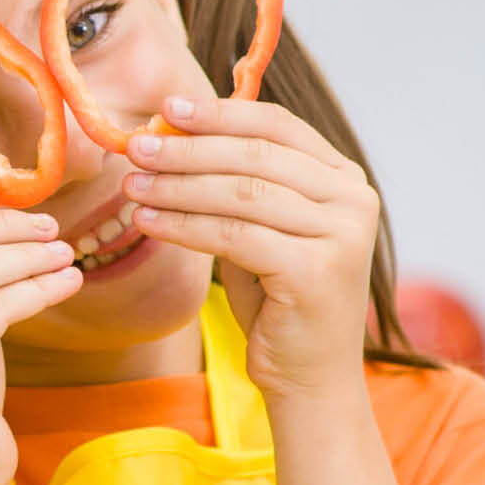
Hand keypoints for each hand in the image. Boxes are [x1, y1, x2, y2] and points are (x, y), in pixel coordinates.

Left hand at [124, 93, 380, 402]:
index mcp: (343, 178)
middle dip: (188, 149)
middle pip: (255, 156)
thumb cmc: (276, 299)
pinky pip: (233, 235)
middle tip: (135, 148)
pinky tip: (147, 222)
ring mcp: (342, 234)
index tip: (167, 108)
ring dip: (176, 187)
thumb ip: (230, 182)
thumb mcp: (256, 228)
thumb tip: (168, 132)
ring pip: (240, 193)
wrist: (308, 377)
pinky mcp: (316, 271)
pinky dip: (183, 226)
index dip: (219, 114)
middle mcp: (353, 199)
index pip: (276, 126)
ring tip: (131, 186)